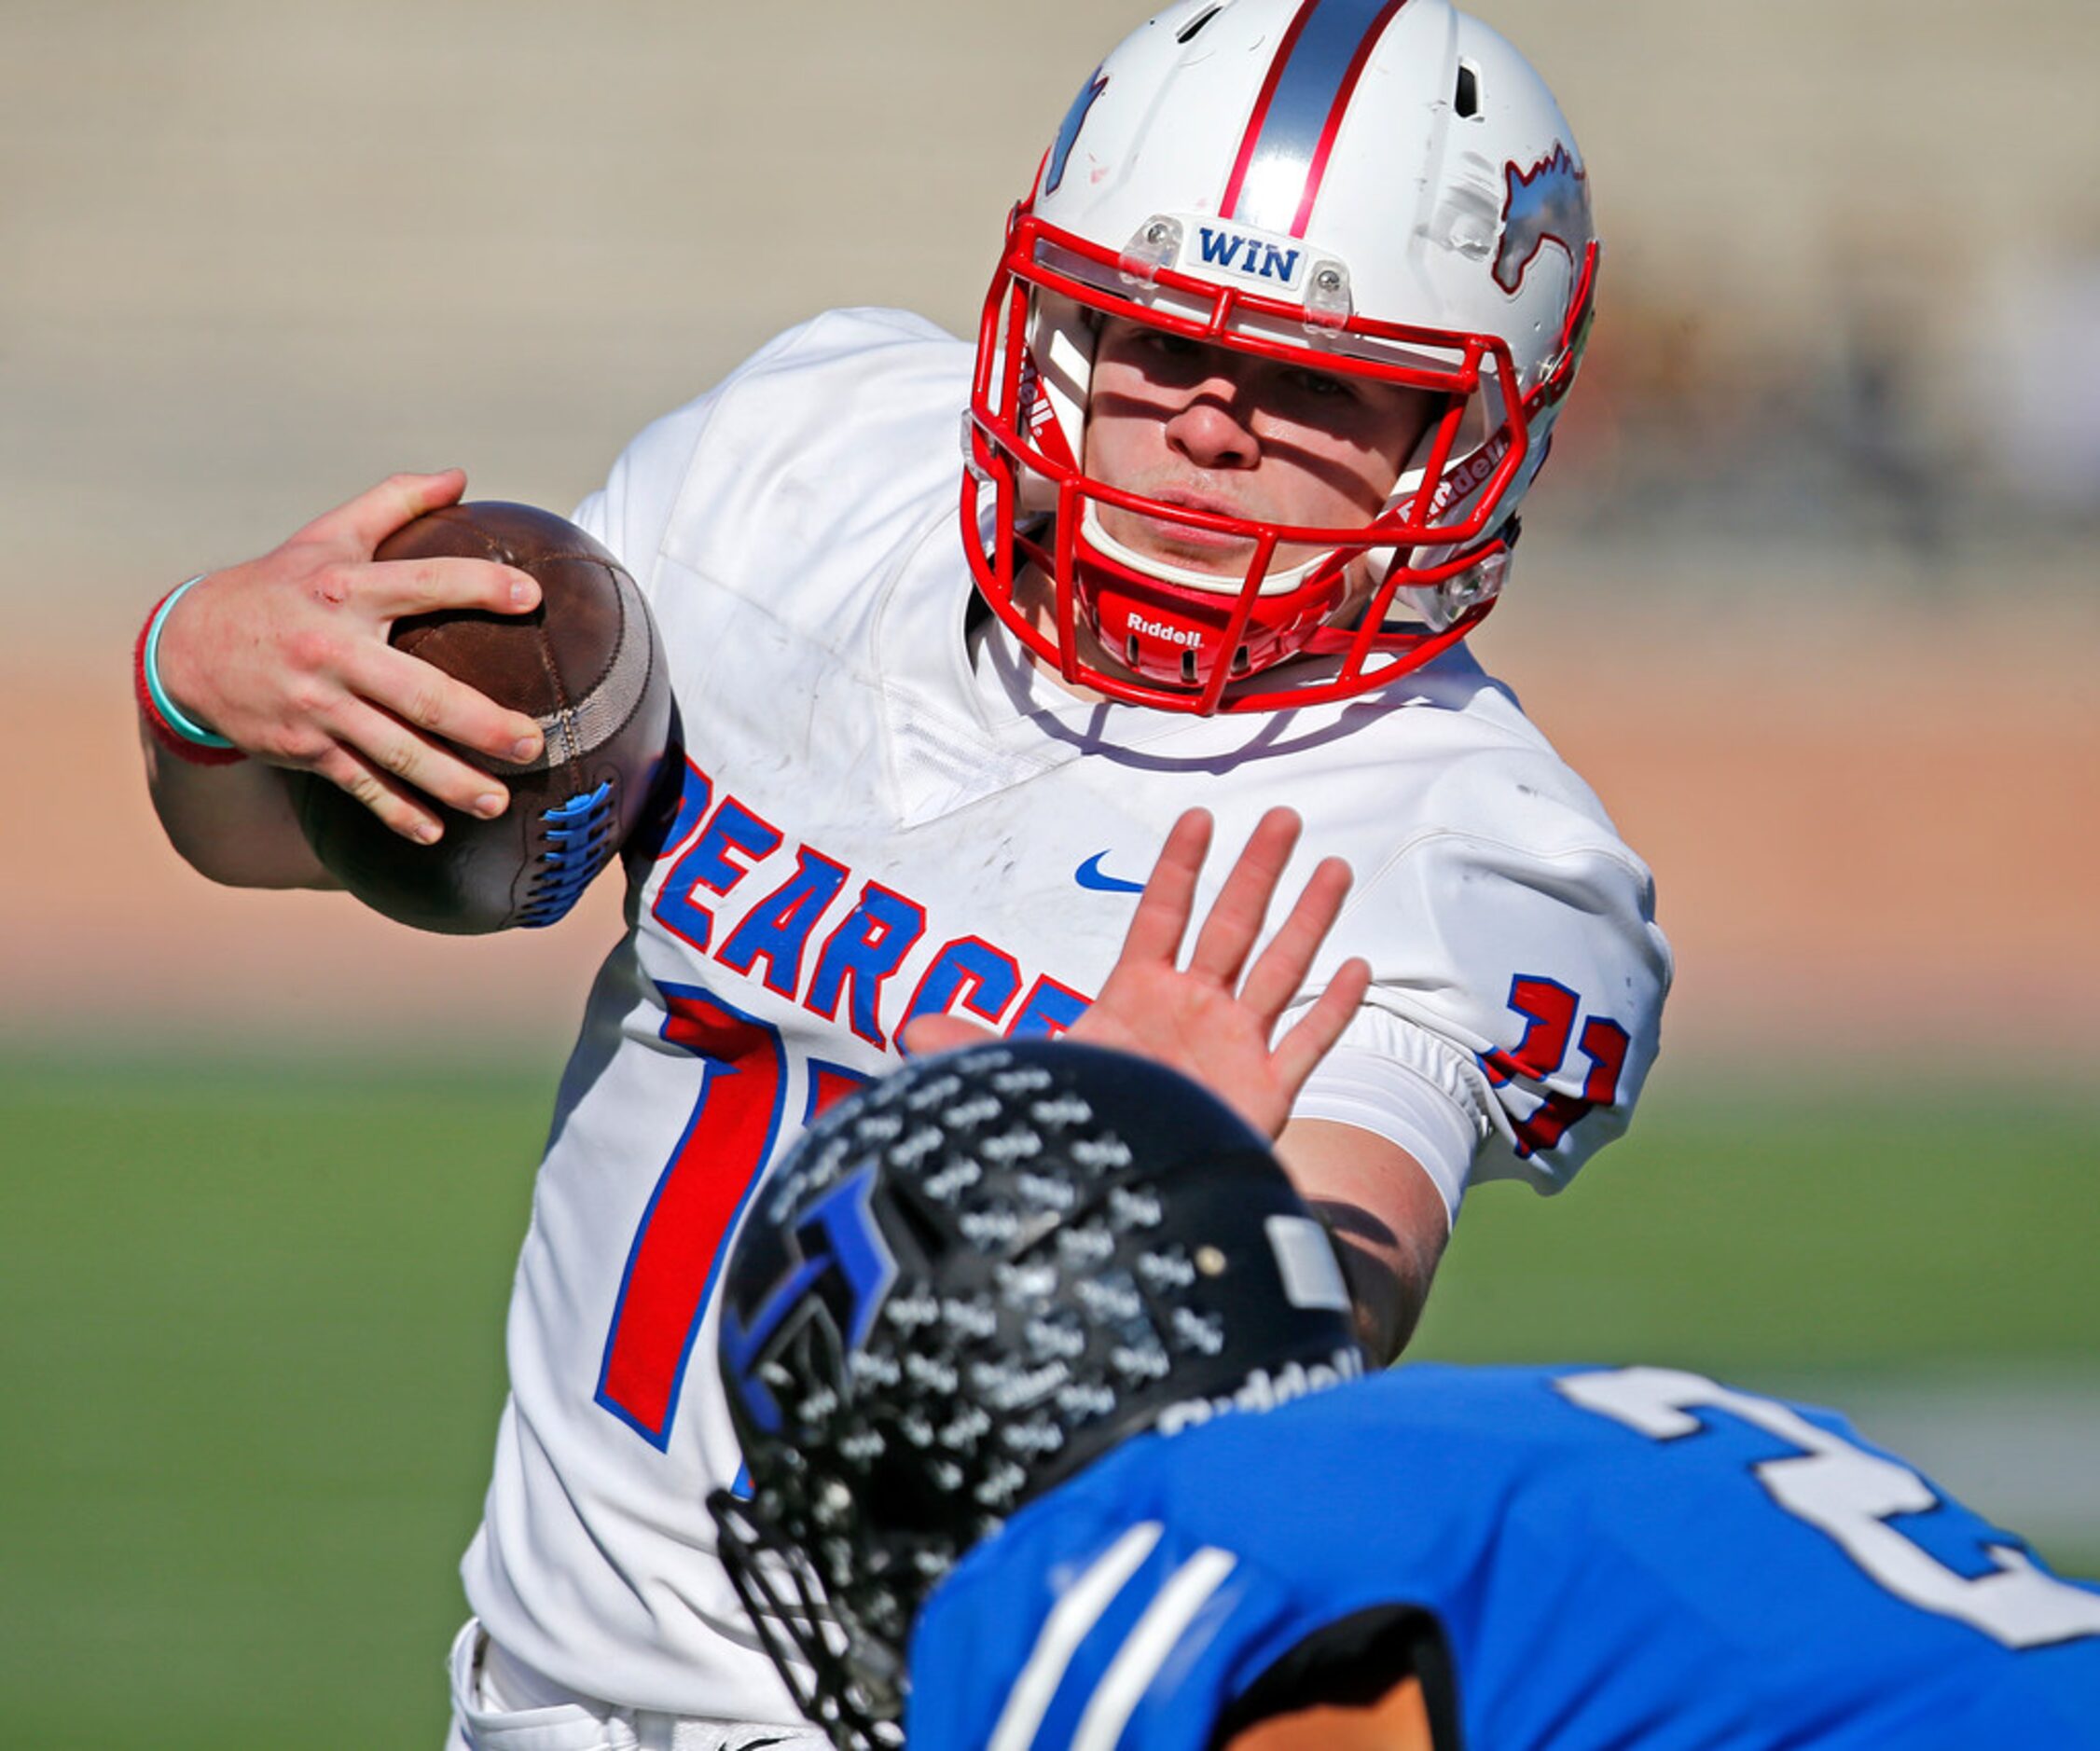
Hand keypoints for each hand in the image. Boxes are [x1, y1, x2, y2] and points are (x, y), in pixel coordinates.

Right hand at [152, 470, 549, 842]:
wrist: (189, 648)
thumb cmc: (279, 584)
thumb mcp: (327, 535)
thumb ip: (394, 501)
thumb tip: (461, 475)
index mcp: (345, 589)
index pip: (422, 583)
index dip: (478, 585)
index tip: (532, 595)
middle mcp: (333, 649)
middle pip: (419, 692)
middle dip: (481, 722)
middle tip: (535, 742)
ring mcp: (318, 704)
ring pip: (394, 750)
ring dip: (449, 781)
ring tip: (499, 800)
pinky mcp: (304, 746)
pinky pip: (359, 785)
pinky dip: (396, 812)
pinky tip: (435, 833)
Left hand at [901, 808, 1370, 1139]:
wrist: (1118, 1203)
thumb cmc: (1079, 1128)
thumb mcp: (1027, 1080)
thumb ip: (974, 1048)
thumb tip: (905, 1029)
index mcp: (1137, 993)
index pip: (1161, 914)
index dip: (1178, 868)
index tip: (1198, 817)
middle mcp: (1193, 1008)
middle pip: (1232, 925)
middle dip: (1256, 871)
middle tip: (1282, 815)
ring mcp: (1234, 1045)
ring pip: (1280, 969)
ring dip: (1307, 919)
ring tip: (1333, 866)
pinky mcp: (1266, 1091)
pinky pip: (1307, 1041)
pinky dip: (1334, 1007)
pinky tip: (1356, 966)